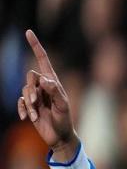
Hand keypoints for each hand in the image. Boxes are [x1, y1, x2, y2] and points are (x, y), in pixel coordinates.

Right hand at [18, 29, 78, 161]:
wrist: (60, 137)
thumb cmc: (65, 120)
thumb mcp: (63, 106)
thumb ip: (55, 92)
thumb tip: (45, 79)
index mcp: (53, 83)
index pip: (43, 60)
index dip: (36, 46)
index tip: (29, 32)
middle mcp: (44, 87)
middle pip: (29, 77)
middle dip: (30, 90)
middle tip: (36, 103)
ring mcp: (36, 96)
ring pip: (24, 91)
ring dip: (28, 104)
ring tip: (35, 116)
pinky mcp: (30, 106)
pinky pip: (20, 102)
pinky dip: (22, 110)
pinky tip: (27, 119)